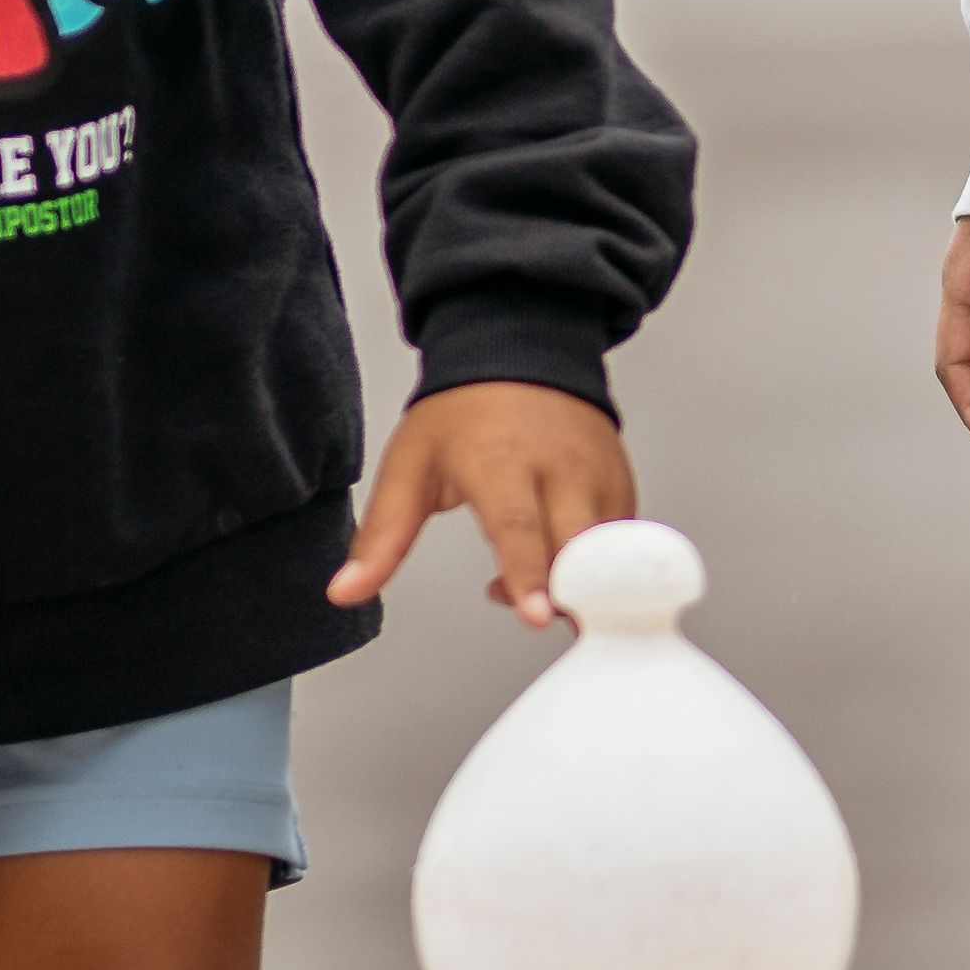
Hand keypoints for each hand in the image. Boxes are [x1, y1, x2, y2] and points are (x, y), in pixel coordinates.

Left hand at [340, 381, 633, 625]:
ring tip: (531, 587)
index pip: (519, 527)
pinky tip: (554, 565)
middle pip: (577, 549)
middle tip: (541, 615)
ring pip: (606, 552)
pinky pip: (620, 545)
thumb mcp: (410, 467)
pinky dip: (593, 570)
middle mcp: (559, 468)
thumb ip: (382, 537)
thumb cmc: (464, 414)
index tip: (538, 616)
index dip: (529, 576)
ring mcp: (599, 476)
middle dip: (569, 595)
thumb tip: (346, 592)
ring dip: (576, 588)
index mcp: (500, 462)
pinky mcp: (622, 486)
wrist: (522, 352)